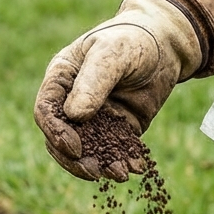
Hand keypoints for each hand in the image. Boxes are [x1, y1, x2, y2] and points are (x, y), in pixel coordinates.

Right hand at [34, 0, 200, 180]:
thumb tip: (75, 116)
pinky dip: (124, 160)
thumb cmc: (132, 39)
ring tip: (121, 174)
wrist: (166, 44)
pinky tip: (137, 168)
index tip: (75, 148)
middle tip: (96, 172)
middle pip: (62, 138)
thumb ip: (92, 82)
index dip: (56, 133)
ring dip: (101, 164)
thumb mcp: (111, 54)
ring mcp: (96, 117)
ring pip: (88, 149)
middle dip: (77, 159)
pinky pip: (115, 149)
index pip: (46, 112)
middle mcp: (72, 101)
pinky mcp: (119, 127)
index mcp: (61, 79)